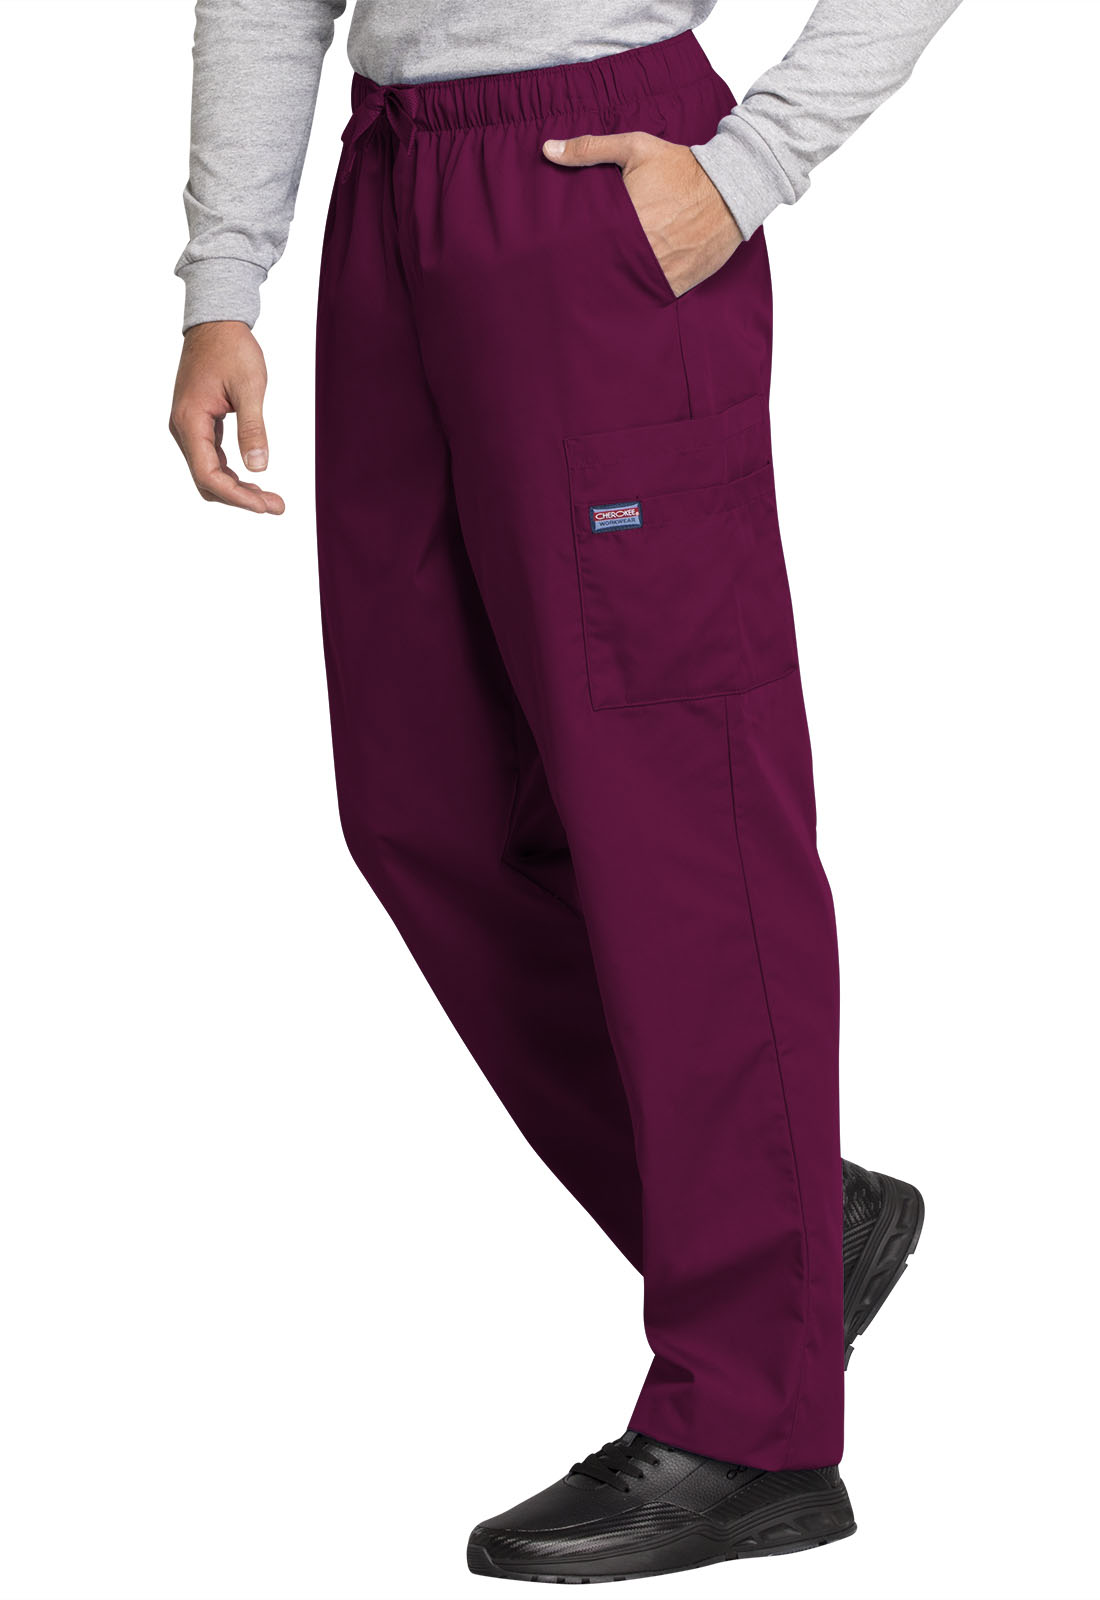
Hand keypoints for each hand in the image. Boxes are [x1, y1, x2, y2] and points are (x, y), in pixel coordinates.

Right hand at [170, 321, 284, 513]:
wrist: (215, 322)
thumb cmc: (231, 348)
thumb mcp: (249, 387)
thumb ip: (253, 428)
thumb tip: (259, 468)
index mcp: (190, 420)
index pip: (208, 474)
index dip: (235, 495)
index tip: (263, 506)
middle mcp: (182, 428)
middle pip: (206, 480)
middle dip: (240, 498)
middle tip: (276, 506)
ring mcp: (188, 427)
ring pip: (208, 472)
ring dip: (237, 489)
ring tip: (270, 499)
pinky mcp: (197, 423)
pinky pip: (211, 458)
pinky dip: (232, 473)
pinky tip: (255, 480)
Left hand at [543, 132, 742, 297]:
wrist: (731, 188)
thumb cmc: (680, 166)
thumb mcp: (635, 148)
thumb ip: (589, 149)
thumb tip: (547, 149)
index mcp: (625, 221)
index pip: (586, 245)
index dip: (574, 249)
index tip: (566, 249)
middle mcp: (642, 251)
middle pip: (603, 269)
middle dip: (593, 266)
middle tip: (579, 268)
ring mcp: (660, 272)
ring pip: (625, 286)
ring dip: (615, 282)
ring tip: (603, 279)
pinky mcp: (677, 285)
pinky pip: (650, 294)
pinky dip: (641, 290)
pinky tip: (630, 285)